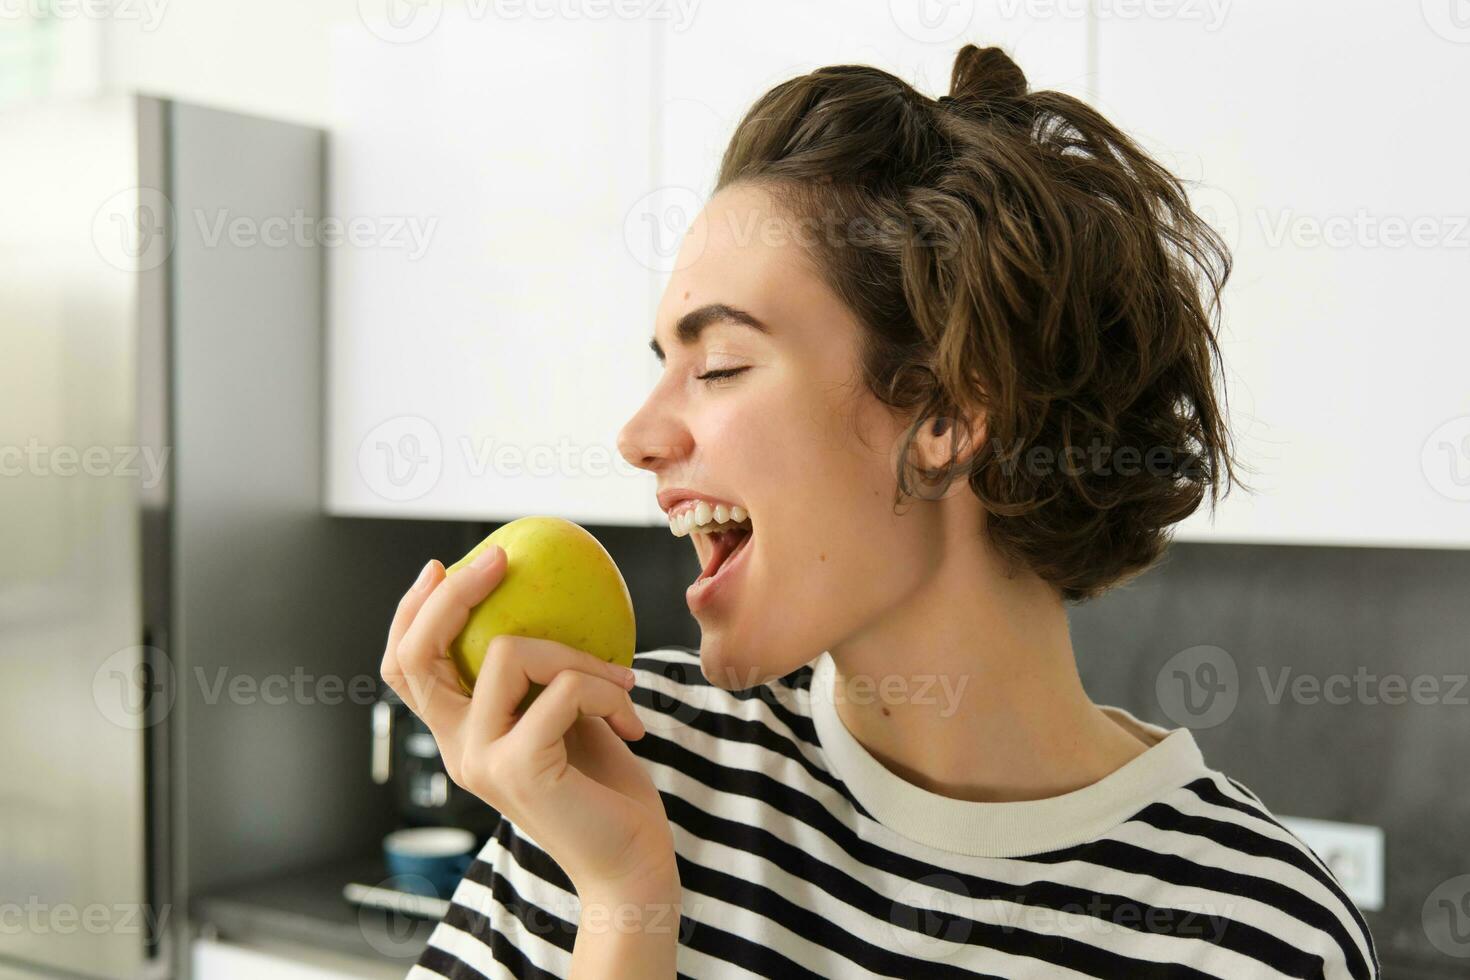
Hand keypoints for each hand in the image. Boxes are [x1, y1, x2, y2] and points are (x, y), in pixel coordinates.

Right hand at [380, 550, 677, 898]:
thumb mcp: (568, 717)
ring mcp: (482, 760)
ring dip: (579, 655)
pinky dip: (608, 690)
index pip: (405, 670)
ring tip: (622, 681)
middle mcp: (457, 750)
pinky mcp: (519, 768)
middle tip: (500, 559)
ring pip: (510, 653)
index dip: (409, 614)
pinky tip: (632, 722)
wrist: (630, 866)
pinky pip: (564, 689)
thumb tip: (549, 599)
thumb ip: (544, 677)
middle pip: (418, 655)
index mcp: (460, 737)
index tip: (440, 566)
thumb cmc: (607, 790)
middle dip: (452, 595)